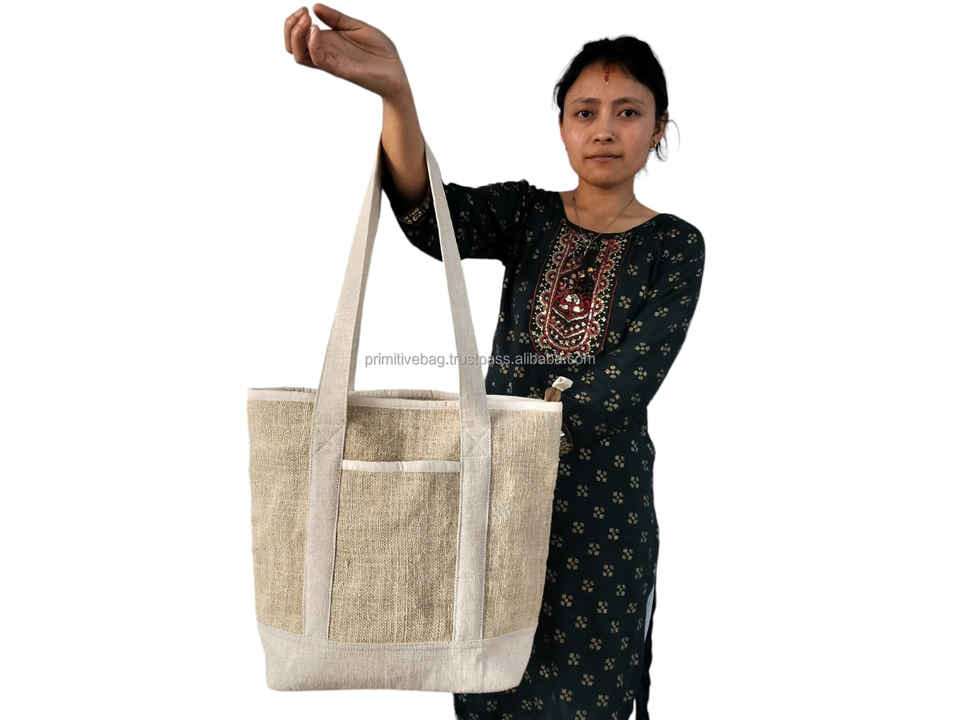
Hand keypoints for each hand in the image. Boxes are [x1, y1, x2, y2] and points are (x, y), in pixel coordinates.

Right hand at [283, 4, 409, 99]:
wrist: (396, 71)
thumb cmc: (379, 51)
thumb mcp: (356, 26)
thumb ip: (337, 18)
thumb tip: (315, 6)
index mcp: (327, 42)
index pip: (297, 37)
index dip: (293, 21)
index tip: (304, 8)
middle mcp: (326, 53)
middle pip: (292, 47)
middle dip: (289, 27)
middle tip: (303, 13)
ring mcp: (331, 62)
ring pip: (299, 56)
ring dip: (297, 36)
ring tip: (308, 21)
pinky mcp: (340, 70)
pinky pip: (318, 60)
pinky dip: (312, 44)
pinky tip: (318, 30)